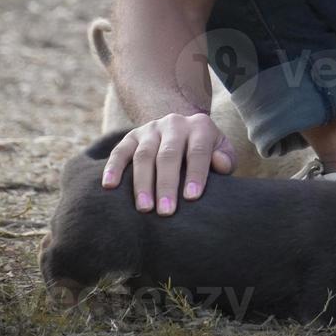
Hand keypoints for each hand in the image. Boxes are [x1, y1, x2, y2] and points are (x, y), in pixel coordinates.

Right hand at [101, 112, 234, 214]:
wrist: (182, 130)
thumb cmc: (206, 152)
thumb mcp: (221, 151)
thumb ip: (226, 158)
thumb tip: (220, 164)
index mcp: (200, 126)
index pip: (198, 151)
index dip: (195, 174)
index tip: (192, 198)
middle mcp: (174, 124)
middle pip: (168, 155)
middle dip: (166, 184)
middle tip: (166, 212)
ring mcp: (150, 129)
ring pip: (143, 155)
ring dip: (142, 183)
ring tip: (144, 208)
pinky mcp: (131, 136)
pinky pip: (119, 151)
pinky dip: (113, 167)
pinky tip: (109, 186)